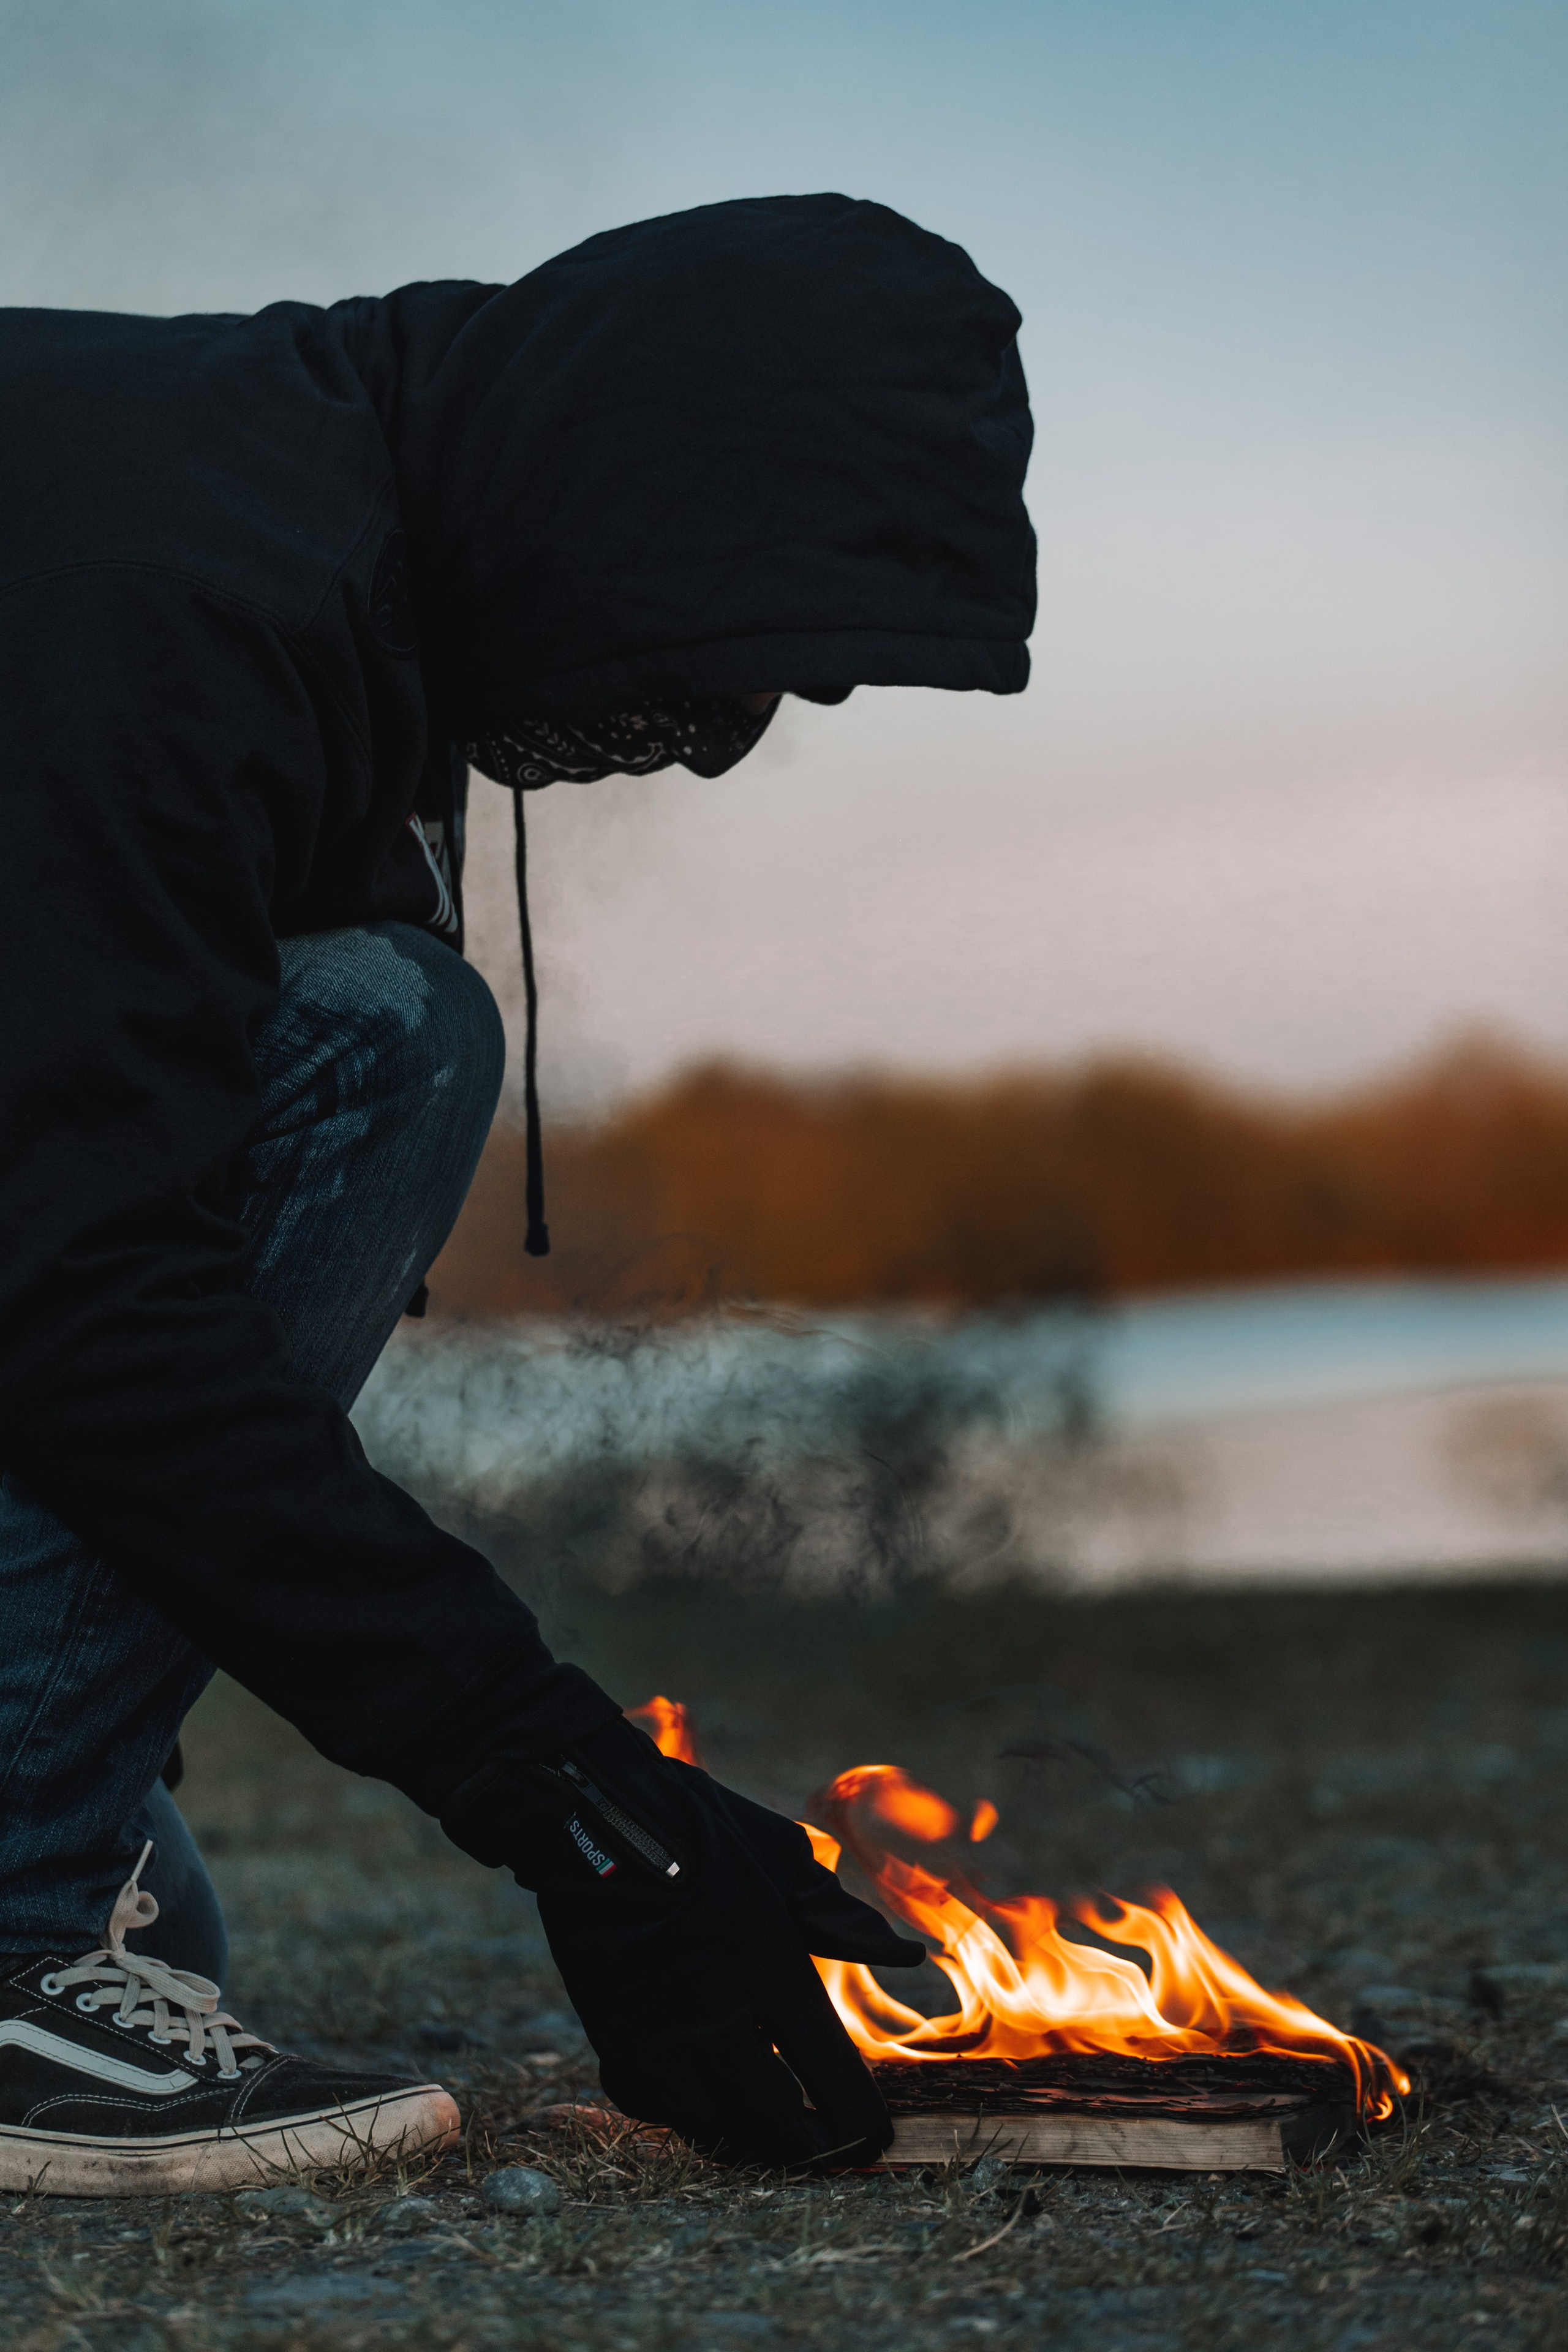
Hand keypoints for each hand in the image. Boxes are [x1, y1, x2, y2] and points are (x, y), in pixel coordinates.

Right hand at [447, 1717, 923, 2166]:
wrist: (590, 1816)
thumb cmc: (698, 1828)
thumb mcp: (781, 1856)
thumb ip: (840, 1917)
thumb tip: (908, 1954)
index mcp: (767, 1963)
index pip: (827, 2070)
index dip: (858, 2118)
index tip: (874, 2136)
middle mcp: (714, 2009)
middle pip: (772, 2117)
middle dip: (808, 2147)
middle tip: (827, 2151)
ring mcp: (657, 2028)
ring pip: (711, 2123)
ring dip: (747, 2138)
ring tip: (771, 2134)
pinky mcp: (611, 2034)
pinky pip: (650, 2102)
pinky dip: (680, 2111)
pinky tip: (701, 2095)